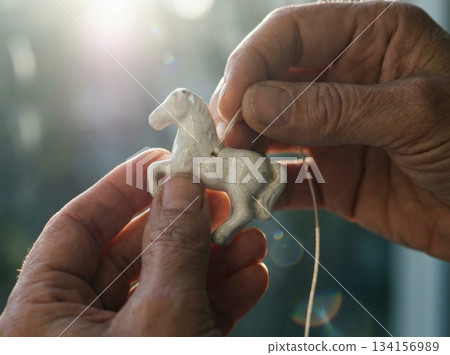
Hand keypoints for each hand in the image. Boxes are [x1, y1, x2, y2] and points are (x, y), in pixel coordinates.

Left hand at [0, 149, 267, 335]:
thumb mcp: (162, 314)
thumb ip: (173, 244)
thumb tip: (184, 181)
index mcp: (45, 313)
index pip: (75, 229)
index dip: (121, 189)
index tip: (163, 161)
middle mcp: (79, 325)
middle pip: (134, 252)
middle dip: (186, 225)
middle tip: (223, 198)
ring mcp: (124, 340)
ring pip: (168, 284)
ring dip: (215, 261)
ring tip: (251, 238)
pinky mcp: (164, 350)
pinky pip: (188, 316)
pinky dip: (221, 297)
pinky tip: (251, 277)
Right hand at [210, 2, 449, 259]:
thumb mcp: (417, 114)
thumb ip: (335, 107)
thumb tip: (254, 102)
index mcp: (370, 37)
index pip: (290, 32)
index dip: (252, 61)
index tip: (231, 101)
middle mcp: (343, 78)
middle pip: (269, 80)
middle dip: (241, 108)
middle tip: (227, 139)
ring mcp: (332, 129)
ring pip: (269, 129)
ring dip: (245, 147)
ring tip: (231, 168)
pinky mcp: (329, 174)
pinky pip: (285, 176)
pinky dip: (264, 186)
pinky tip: (252, 196)